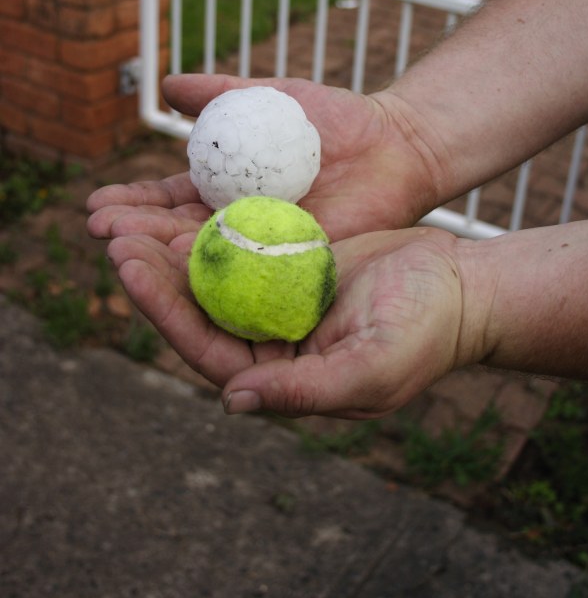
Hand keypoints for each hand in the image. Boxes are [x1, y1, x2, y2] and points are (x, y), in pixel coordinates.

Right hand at [87, 73, 437, 243]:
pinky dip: (219, 269)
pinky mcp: (295, 263)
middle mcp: (237, 223)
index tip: (94, 203)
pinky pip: (253, 270)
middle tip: (98, 232)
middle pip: (176, 234)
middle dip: (134, 234)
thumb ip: (219, 92)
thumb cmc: (333, 120)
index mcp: (224, 190)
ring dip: (162, 257)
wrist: (392, 143)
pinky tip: (183, 266)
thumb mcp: (267, 96)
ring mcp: (265, 246)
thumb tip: (164, 83)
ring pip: (207, 258)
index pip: (166, 201)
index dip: (132, 204)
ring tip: (122, 252)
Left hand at [105, 224, 468, 418]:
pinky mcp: (291, 267)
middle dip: (153, 272)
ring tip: (130, 210)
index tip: (129, 266)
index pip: (205, 348)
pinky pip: (241, 244)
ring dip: (171, 245)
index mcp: (279, 378)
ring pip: (212, 276)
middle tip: (113, 228)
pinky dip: (212, 223)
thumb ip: (304, 392)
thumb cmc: (427, 330)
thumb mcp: (371, 367)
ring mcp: (279, 303)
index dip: (162, 310)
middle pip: (197, 309)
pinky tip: (181, 196)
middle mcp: (270, 345)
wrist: (464, 286)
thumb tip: (229, 401)